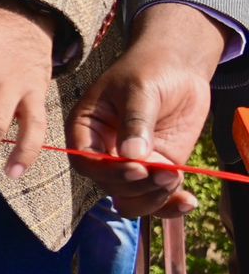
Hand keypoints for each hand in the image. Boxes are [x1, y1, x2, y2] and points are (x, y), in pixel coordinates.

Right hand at [68, 3, 224, 216]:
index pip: (86, 161)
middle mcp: (104, 152)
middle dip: (138, 185)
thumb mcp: (139, 89)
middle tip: (166, 172)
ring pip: (130, 199)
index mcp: (86, 129)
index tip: (138, 169)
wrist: (177, 68)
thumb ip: (136, 121)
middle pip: (109, 185)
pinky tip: (187, 201)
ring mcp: (131, 163)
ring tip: (176, 178)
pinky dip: (171, 205)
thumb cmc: (149, 69)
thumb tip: (133, 156)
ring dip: (153, 198)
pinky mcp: (157, 169)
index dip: (108, 171)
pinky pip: (157, 197)